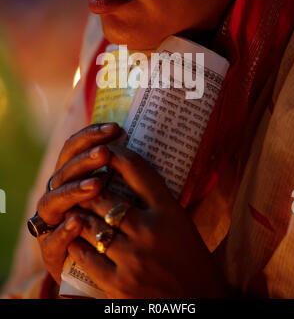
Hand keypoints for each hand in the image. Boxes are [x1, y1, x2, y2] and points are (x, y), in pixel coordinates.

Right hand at [36, 122, 119, 283]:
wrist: (102, 266)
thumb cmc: (112, 223)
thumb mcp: (119, 193)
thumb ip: (123, 171)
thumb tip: (143, 140)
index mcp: (73, 175)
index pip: (76, 147)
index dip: (92, 135)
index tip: (116, 128)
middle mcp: (59, 194)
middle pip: (65, 170)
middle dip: (85, 159)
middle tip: (105, 152)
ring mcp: (53, 221)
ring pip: (54, 200)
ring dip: (75, 190)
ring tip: (96, 184)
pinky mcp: (51, 250)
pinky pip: (53, 239)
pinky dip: (64, 229)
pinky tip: (77, 221)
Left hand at [63, 145, 229, 297]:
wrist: (203, 304)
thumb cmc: (194, 262)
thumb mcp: (182, 224)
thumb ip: (159, 203)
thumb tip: (131, 176)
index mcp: (170, 212)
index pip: (139, 172)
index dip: (119, 156)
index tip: (108, 149)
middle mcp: (151, 231)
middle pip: (105, 197)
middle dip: (89, 187)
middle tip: (82, 181)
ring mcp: (134, 259)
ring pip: (90, 225)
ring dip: (79, 214)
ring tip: (74, 208)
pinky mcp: (120, 285)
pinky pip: (87, 256)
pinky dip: (78, 244)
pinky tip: (77, 239)